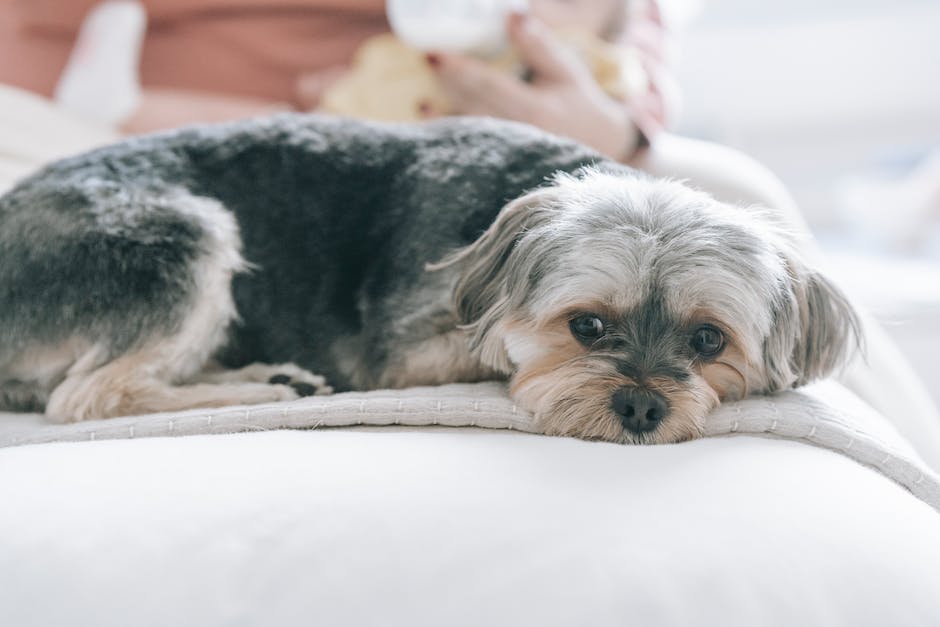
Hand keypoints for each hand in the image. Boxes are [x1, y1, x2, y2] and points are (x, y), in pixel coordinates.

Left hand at [427, 13, 637, 160]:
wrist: (601, 148)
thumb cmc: (581, 104)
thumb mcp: (566, 71)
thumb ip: (537, 45)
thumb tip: (512, 14)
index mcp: (534, 109)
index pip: (488, 85)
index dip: (459, 69)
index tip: (435, 54)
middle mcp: (518, 133)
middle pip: (472, 105)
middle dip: (447, 83)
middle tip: (426, 59)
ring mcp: (511, 150)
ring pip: (470, 128)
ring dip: (443, 113)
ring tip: (422, 103)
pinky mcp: (506, 158)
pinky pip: (474, 144)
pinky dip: (452, 133)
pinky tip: (434, 123)